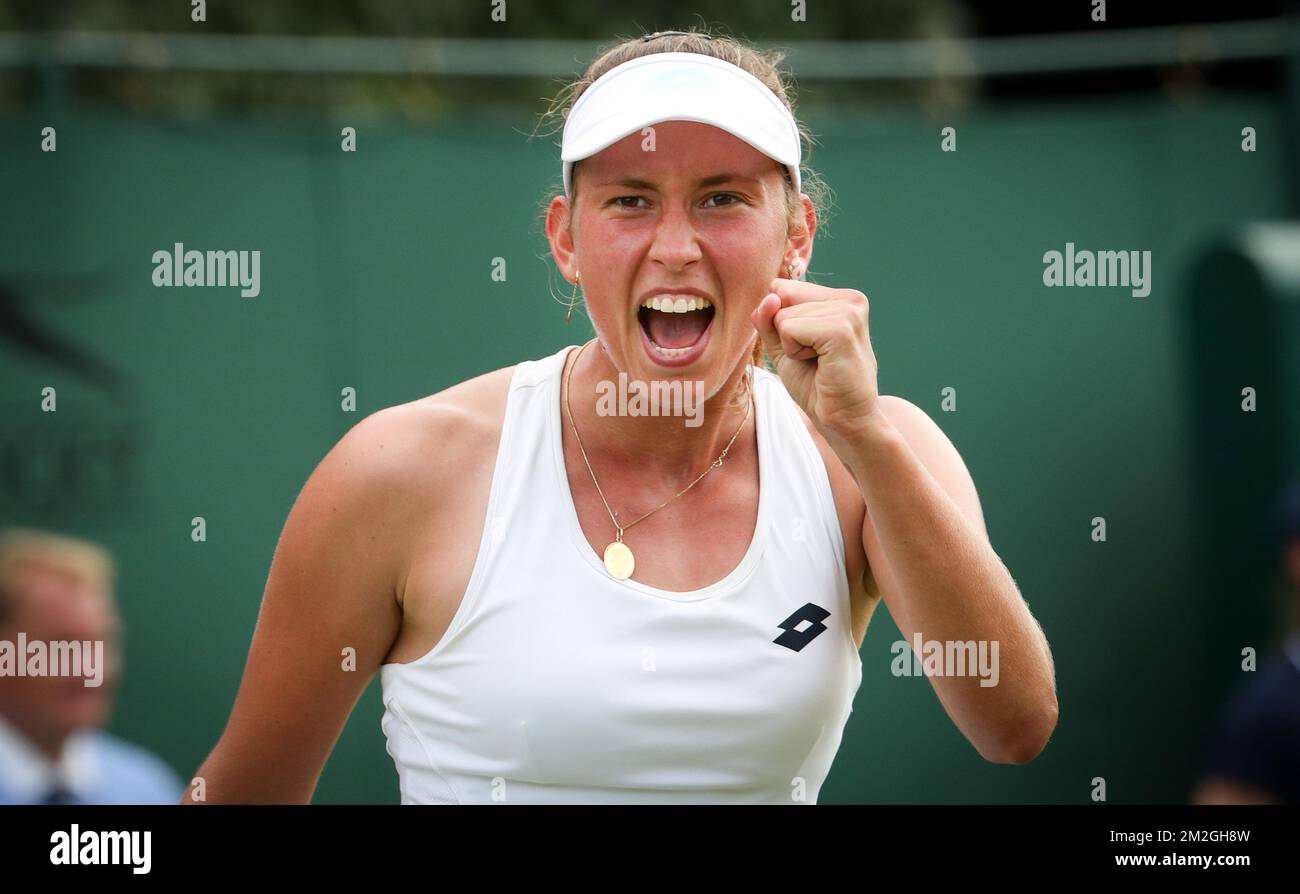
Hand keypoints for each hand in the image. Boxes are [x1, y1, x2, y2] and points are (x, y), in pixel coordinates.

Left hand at [751, 277, 883, 448]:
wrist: (844, 421)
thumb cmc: (818, 387)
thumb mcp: (784, 346)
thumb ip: (769, 319)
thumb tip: (770, 294)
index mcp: (841, 298)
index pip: (783, 289)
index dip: (782, 323)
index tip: (809, 348)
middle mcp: (849, 299)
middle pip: (782, 297)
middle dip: (786, 333)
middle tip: (814, 358)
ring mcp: (848, 311)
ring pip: (783, 315)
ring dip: (791, 346)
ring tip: (820, 363)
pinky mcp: (841, 329)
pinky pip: (789, 328)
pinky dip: (793, 352)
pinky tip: (820, 365)